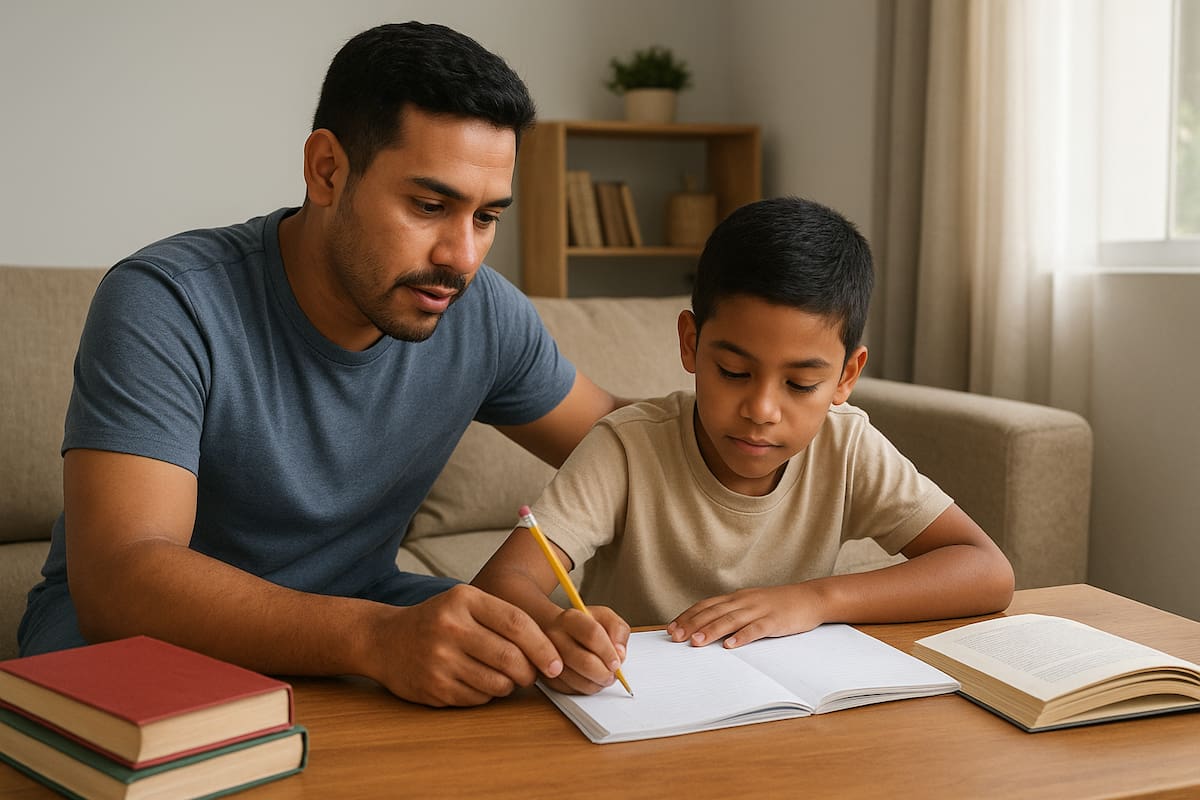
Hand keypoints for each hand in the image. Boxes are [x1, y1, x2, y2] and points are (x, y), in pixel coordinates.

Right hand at [368, 584, 564, 706]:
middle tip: (531, 675)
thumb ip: (503, 619)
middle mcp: (450, 627)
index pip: (517, 624)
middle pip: (511, 658)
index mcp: (464, 600)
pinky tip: (476, 681)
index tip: (556, 663)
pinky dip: (486, 695)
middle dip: (530, 673)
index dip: (543, 647)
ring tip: (502, 677)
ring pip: (497, 683)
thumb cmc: (437, 621)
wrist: (384, 640)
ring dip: (509, 685)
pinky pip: (478, 699)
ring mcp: (439, 659)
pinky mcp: (433, 687)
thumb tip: (548, 651)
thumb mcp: (466, 603)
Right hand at [540, 606, 630, 694]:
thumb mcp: (605, 617)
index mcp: (570, 618)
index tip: (617, 661)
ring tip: (603, 676)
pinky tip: (590, 679)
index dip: (608, 652)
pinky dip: (585, 688)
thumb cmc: (585, 626)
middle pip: (585, 662)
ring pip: (578, 680)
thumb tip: (620, 653)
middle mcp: (555, 636)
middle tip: (612, 674)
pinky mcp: (546, 676)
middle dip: (605, 672)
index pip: (593, 635)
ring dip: (597, 683)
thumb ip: (618, 629)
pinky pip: (570, 690)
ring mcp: (547, 658)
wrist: (558, 632)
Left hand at [666, 585, 825, 648]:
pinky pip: (756, 629)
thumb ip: (731, 613)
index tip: (671, 628)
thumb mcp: (751, 605)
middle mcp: (744, 601)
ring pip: (730, 620)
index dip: (688, 616)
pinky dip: (742, 637)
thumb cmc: (778, 604)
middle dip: (692, 625)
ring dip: (711, 631)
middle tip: (676, 637)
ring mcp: (759, 610)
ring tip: (696, 642)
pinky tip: (731, 645)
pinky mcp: (774, 621)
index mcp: (736, 598)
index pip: (706, 605)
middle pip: (713, 612)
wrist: (809, 598)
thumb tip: (706, 628)